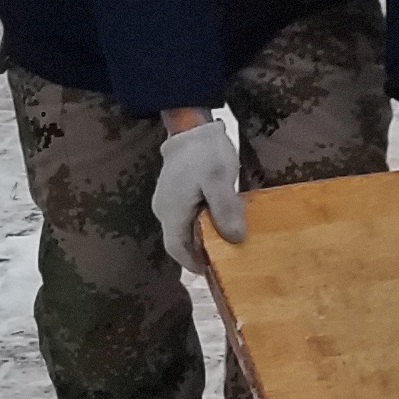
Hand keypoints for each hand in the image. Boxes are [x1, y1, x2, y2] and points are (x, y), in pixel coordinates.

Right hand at [154, 109, 244, 271]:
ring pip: (181, 230)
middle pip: (178, 242)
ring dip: (199, 239)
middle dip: (198, 253)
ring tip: (222, 242)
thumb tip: (235, 238)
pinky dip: (197, 226)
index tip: (213, 272)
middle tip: (222, 259)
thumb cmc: (205, 152)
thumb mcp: (220, 179)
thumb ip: (226, 209)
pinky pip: (183, 218)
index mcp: (172, 211)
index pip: (177, 248)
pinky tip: (215, 221)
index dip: (194, 263)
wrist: (191, 126)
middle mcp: (163, 209)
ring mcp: (166, 201)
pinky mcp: (173, 193)